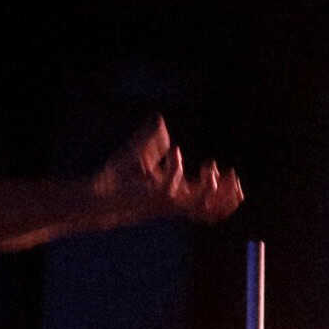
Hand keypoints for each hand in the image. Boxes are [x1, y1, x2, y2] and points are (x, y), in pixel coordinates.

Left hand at [91, 118, 245, 225]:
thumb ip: (152, 140)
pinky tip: (174, 151)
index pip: (206, 197)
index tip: (221, 167)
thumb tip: (160, 121)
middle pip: (211, 208)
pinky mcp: (151, 198)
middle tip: (233, 176)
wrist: (96, 196)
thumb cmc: (116, 179)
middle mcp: (173, 202)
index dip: (220, 187)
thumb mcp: (138, 152)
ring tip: (211, 167)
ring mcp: (163, 202)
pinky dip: (176, 168)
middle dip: (226, 194)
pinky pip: (171, 187)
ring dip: (210, 188)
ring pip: (198, 204)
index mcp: (175, 194)